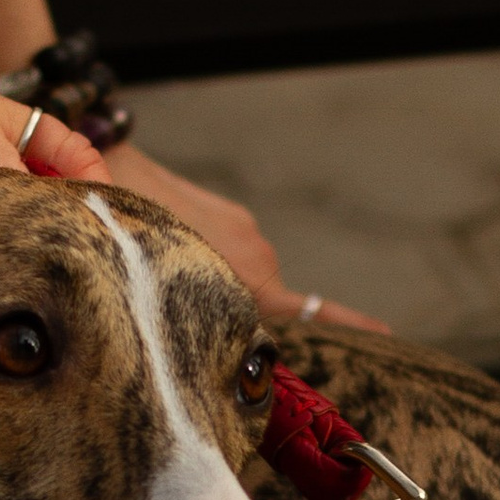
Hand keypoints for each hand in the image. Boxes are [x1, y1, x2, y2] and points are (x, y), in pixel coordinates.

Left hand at [86, 143, 388, 335]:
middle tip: (204, 329)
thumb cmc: (133, 234)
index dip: (354, 325)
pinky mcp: (231, 216)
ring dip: (220, 284)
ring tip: (169, 280)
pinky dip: (213, 260)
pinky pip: (231, 251)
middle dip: (246, 316)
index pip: (316, 311)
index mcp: (255, 279)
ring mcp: (245, 231)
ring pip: (244, 276)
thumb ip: (212, 313)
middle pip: (268, 301)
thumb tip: (238, 333)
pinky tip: (172, 255)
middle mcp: (259, 255)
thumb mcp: (175, 288)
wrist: (110, 165)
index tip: (388, 334)